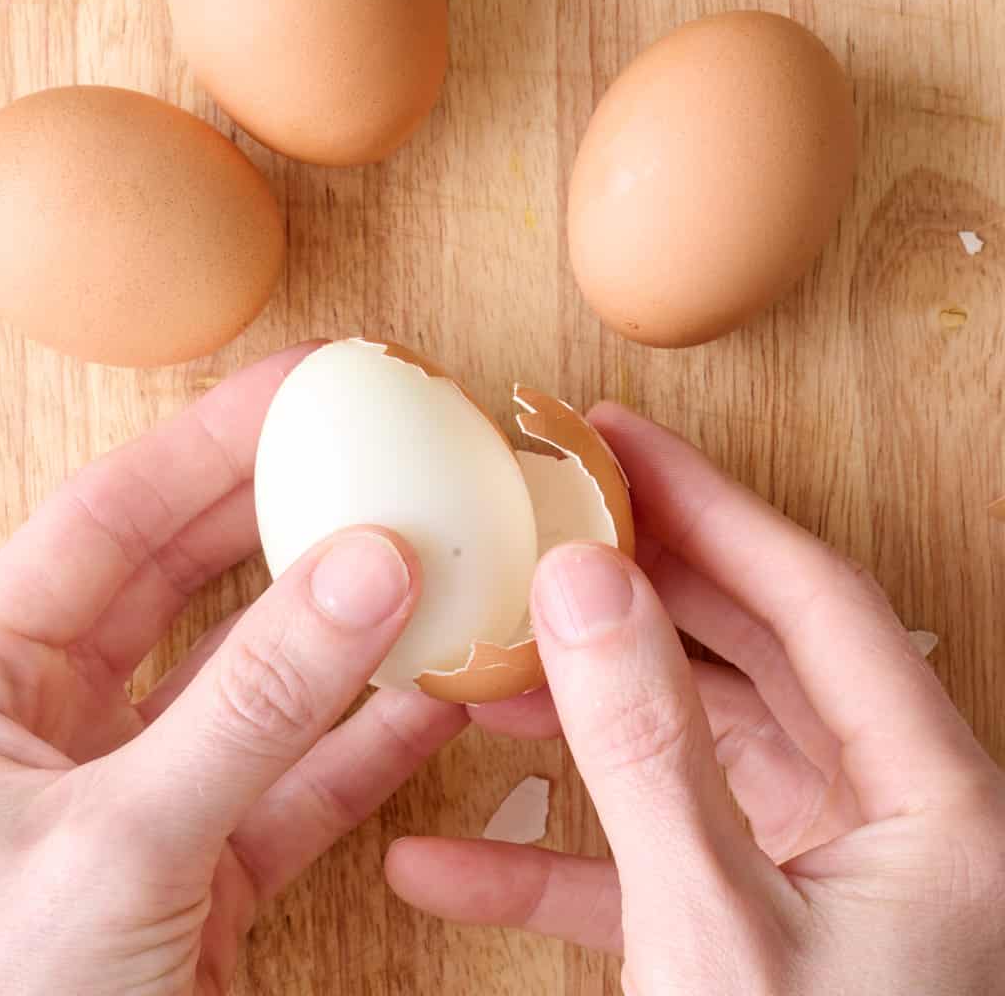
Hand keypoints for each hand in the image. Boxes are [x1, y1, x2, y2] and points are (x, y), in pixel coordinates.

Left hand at [0, 344, 466, 995]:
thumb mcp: (118, 852)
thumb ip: (251, 708)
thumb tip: (366, 569)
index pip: (100, 527)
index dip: (201, 446)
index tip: (295, 389)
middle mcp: (48, 734)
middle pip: (181, 581)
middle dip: (274, 510)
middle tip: (366, 443)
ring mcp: (133, 799)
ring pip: (250, 676)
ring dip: (336, 621)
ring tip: (419, 551)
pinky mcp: (200, 868)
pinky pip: (294, 775)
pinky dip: (364, 735)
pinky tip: (431, 686)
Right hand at [387, 402, 1004, 992]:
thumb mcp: (720, 932)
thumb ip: (648, 745)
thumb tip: (583, 581)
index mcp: (933, 803)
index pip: (808, 594)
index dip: (706, 502)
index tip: (615, 439)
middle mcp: (892, 826)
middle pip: (744, 657)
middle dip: (629, 594)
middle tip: (541, 526)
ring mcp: (825, 882)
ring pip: (689, 751)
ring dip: (577, 716)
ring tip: (474, 677)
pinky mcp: (763, 940)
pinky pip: (653, 861)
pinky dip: (556, 851)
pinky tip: (446, 854)